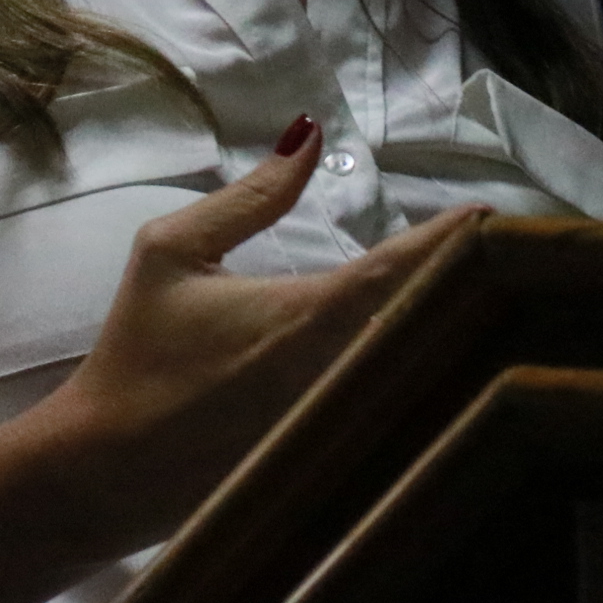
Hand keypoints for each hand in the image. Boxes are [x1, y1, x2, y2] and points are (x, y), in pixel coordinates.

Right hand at [27, 116, 485, 544]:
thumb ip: (252, 196)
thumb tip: (311, 133)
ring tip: (477, 305)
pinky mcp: (333, 469)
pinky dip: (411, 391)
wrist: (103, 469)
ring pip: (416, 376)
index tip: (491, 215)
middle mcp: (340, 375)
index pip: (401, 268)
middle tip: (499, 257)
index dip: (451, 238)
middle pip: (428, 327)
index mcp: (307, 316)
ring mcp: (342, 429)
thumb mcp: (173, 253)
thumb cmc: (135, 350)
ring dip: (444, 340)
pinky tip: (428, 371)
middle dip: (462, 290)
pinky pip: (389, 420)